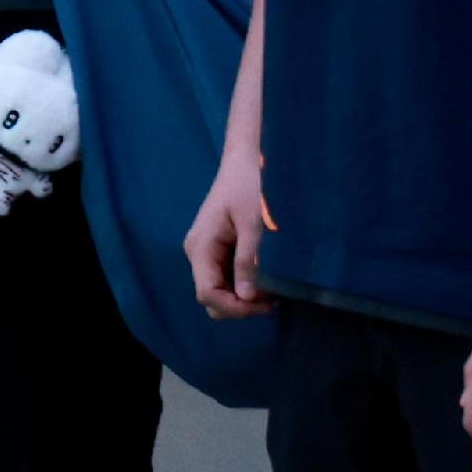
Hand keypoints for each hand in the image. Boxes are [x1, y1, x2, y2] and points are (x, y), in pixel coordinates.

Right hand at [187, 147, 270, 321]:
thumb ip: (246, 261)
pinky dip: (244, 286)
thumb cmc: (248, 188)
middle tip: (272, 299)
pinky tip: (266, 280)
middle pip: (211, 298)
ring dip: (244, 298)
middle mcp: (197, 253)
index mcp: (200, 247)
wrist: (244, 163)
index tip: (266, 304)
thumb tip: (245, 297)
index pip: (207, 294)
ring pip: (219, 291)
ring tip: (273, 290)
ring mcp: (206, 252)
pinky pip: (226, 278)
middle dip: (239, 306)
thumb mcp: (252, 225)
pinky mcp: (217, 249)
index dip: (235, 308)